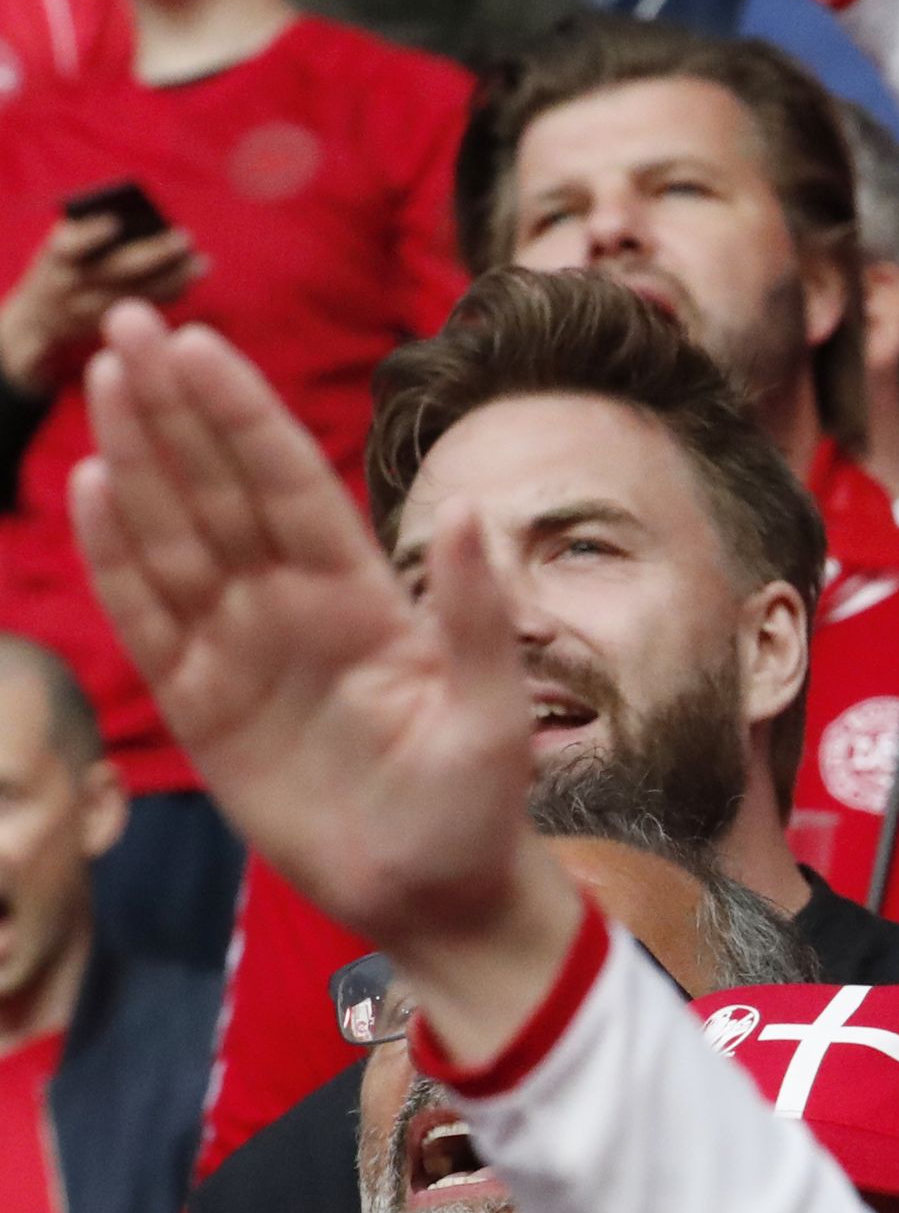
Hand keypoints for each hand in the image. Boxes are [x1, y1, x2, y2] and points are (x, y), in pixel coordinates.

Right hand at [2, 213, 201, 395]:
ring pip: (139, 294)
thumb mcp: (64, 243)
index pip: (69, 246)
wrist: (39, 316)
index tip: (116, 222)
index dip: (91, 236)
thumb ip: (91, 227)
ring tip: (202, 262)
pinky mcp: (110, 325)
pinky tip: (190, 280)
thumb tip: (135, 215)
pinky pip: (146, 309)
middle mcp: (72, 284)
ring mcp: (91, 309)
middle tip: (185, 237)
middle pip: (117, 270)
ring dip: (174, 278)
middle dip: (155, 253)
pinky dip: (170, 295)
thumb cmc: (63, 263)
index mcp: (56, 258)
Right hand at [65, 304, 533, 949]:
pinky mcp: (201, 706)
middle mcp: (295, 605)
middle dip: (175, 406)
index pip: (290, 483)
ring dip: (138, 459)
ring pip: (175, 536)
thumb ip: (479, 613)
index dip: (243, 415)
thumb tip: (474, 510)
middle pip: (220, 488)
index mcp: (366, 594)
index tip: (200, 343)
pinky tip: (92, 487)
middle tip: (127, 321)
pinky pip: (148, 618)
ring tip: (103, 376)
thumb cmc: (475, 801)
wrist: (434, 892)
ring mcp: (242, 649)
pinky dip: (117, 557)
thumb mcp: (492, 711)